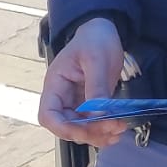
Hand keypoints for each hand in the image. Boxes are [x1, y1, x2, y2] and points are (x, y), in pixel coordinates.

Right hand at [37, 18, 129, 147]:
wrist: (104, 31)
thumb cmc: (95, 39)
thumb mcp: (96, 59)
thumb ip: (96, 87)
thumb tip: (98, 115)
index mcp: (56, 84)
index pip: (48, 115)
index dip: (62, 128)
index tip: (84, 130)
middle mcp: (63, 97)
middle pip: (66, 126)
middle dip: (87, 132)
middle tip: (111, 128)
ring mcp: (76, 102)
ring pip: (81, 129)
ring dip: (98, 134)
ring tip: (118, 130)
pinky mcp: (90, 105)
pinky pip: (93, 124)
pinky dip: (105, 130)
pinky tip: (118, 128)